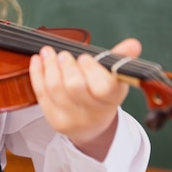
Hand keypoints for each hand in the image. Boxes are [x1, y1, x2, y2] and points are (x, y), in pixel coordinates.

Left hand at [29, 38, 141, 160]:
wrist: (91, 126)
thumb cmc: (102, 95)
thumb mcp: (115, 78)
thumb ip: (121, 59)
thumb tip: (133, 44)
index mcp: (112, 100)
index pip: (103, 86)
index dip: (91, 69)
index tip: (84, 57)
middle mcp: (93, 113)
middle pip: (75, 87)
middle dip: (66, 66)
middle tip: (63, 54)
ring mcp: (72, 119)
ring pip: (55, 89)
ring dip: (49, 66)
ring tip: (48, 52)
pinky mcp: (54, 119)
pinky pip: (41, 94)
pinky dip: (37, 74)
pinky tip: (37, 60)